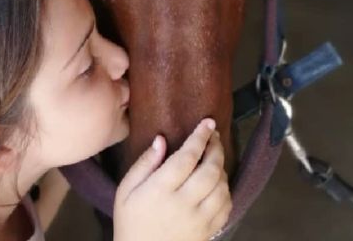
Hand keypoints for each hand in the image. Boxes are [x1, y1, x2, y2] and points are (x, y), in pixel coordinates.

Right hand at [114, 118, 231, 240]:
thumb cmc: (130, 221)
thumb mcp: (126, 190)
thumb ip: (144, 163)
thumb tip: (161, 139)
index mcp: (161, 190)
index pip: (187, 157)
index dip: (200, 137)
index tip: (208, 122)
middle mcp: (183, 204)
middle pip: (210, 170)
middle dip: (216, 148)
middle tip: (214, 135)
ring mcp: (199, 221)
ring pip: (222, 188)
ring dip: (222, 168)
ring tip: (214, 157)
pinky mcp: (208, 232)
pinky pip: (226, 207)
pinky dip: (226, 190)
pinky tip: (218, 182)